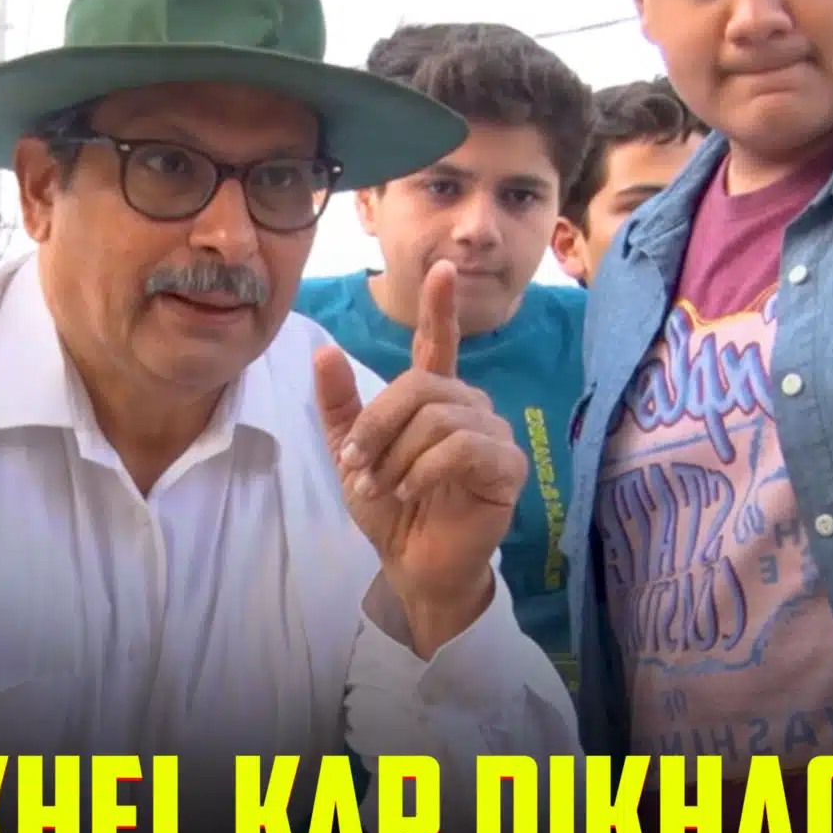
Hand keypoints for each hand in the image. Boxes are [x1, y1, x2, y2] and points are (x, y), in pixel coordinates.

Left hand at [314, 260, 527, 656]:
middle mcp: (469, 408)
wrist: (411, 564)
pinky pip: (462, 447)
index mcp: (435, 400)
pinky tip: (411, 491)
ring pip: (440, 416)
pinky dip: (425, 469)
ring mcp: (494, 435)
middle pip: (422, 386)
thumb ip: (341, 406)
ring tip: (383, 487)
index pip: (439, 345)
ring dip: (398, 455)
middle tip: (356, 468)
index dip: (440, 309)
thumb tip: (324, 350)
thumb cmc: (390, 508)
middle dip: (379, 426)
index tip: (444, 268)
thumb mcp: (353, 455)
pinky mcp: (507, 467)